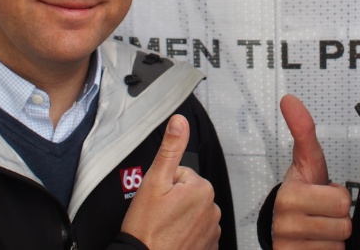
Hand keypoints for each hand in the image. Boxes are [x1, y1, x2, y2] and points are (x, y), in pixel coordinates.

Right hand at [121, 115, 220, 249]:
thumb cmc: (146, 228)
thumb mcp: (154, 181)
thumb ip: (170, 149)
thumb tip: (179, 121)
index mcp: (202, 189)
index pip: (181, 176)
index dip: (164, 186)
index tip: (157, 201)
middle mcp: (212, 209)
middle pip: (188, 194)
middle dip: (173, 201)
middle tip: (157, 215)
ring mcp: (211, 230)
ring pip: (191, 213)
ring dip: (178, 219)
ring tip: (163, 228)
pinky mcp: (208, 247)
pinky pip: (196, 232)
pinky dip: (185, 235)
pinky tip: (172, 239)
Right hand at [272, 94, 351, 248]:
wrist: (287, 229)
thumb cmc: (304, 194)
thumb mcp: (307, 162)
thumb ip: (303, 131)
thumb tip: (289, 99)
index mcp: (290, 196)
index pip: (341, 201)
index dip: (338, 198)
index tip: (322, 193)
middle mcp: (286, 225)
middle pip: (344, 224)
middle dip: (338, 218)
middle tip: (323, 213)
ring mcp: (290, 246)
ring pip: (339, 243)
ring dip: (334, 238)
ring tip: (319, 229)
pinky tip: (316, 244)